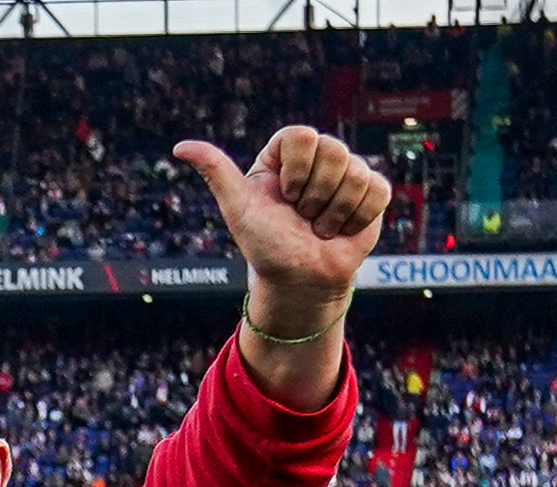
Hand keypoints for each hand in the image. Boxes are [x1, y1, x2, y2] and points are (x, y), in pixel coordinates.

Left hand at [174, 124, 388, 400]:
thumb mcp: (238, 208)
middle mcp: (318, 157)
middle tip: (302, 216)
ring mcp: (347, 173)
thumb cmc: (266, 244)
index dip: (296, 171)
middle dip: (314, 194)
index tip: (284, 197)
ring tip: (320, 226)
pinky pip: (377, 189)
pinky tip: (343, 228)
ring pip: (356, 172)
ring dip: (334, 211)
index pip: (302, 135)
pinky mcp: (372, 192)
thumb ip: (215, 171)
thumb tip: (179, 147)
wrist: (299, 280)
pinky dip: (358, 216)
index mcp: (286, 153)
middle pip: (333, 150)